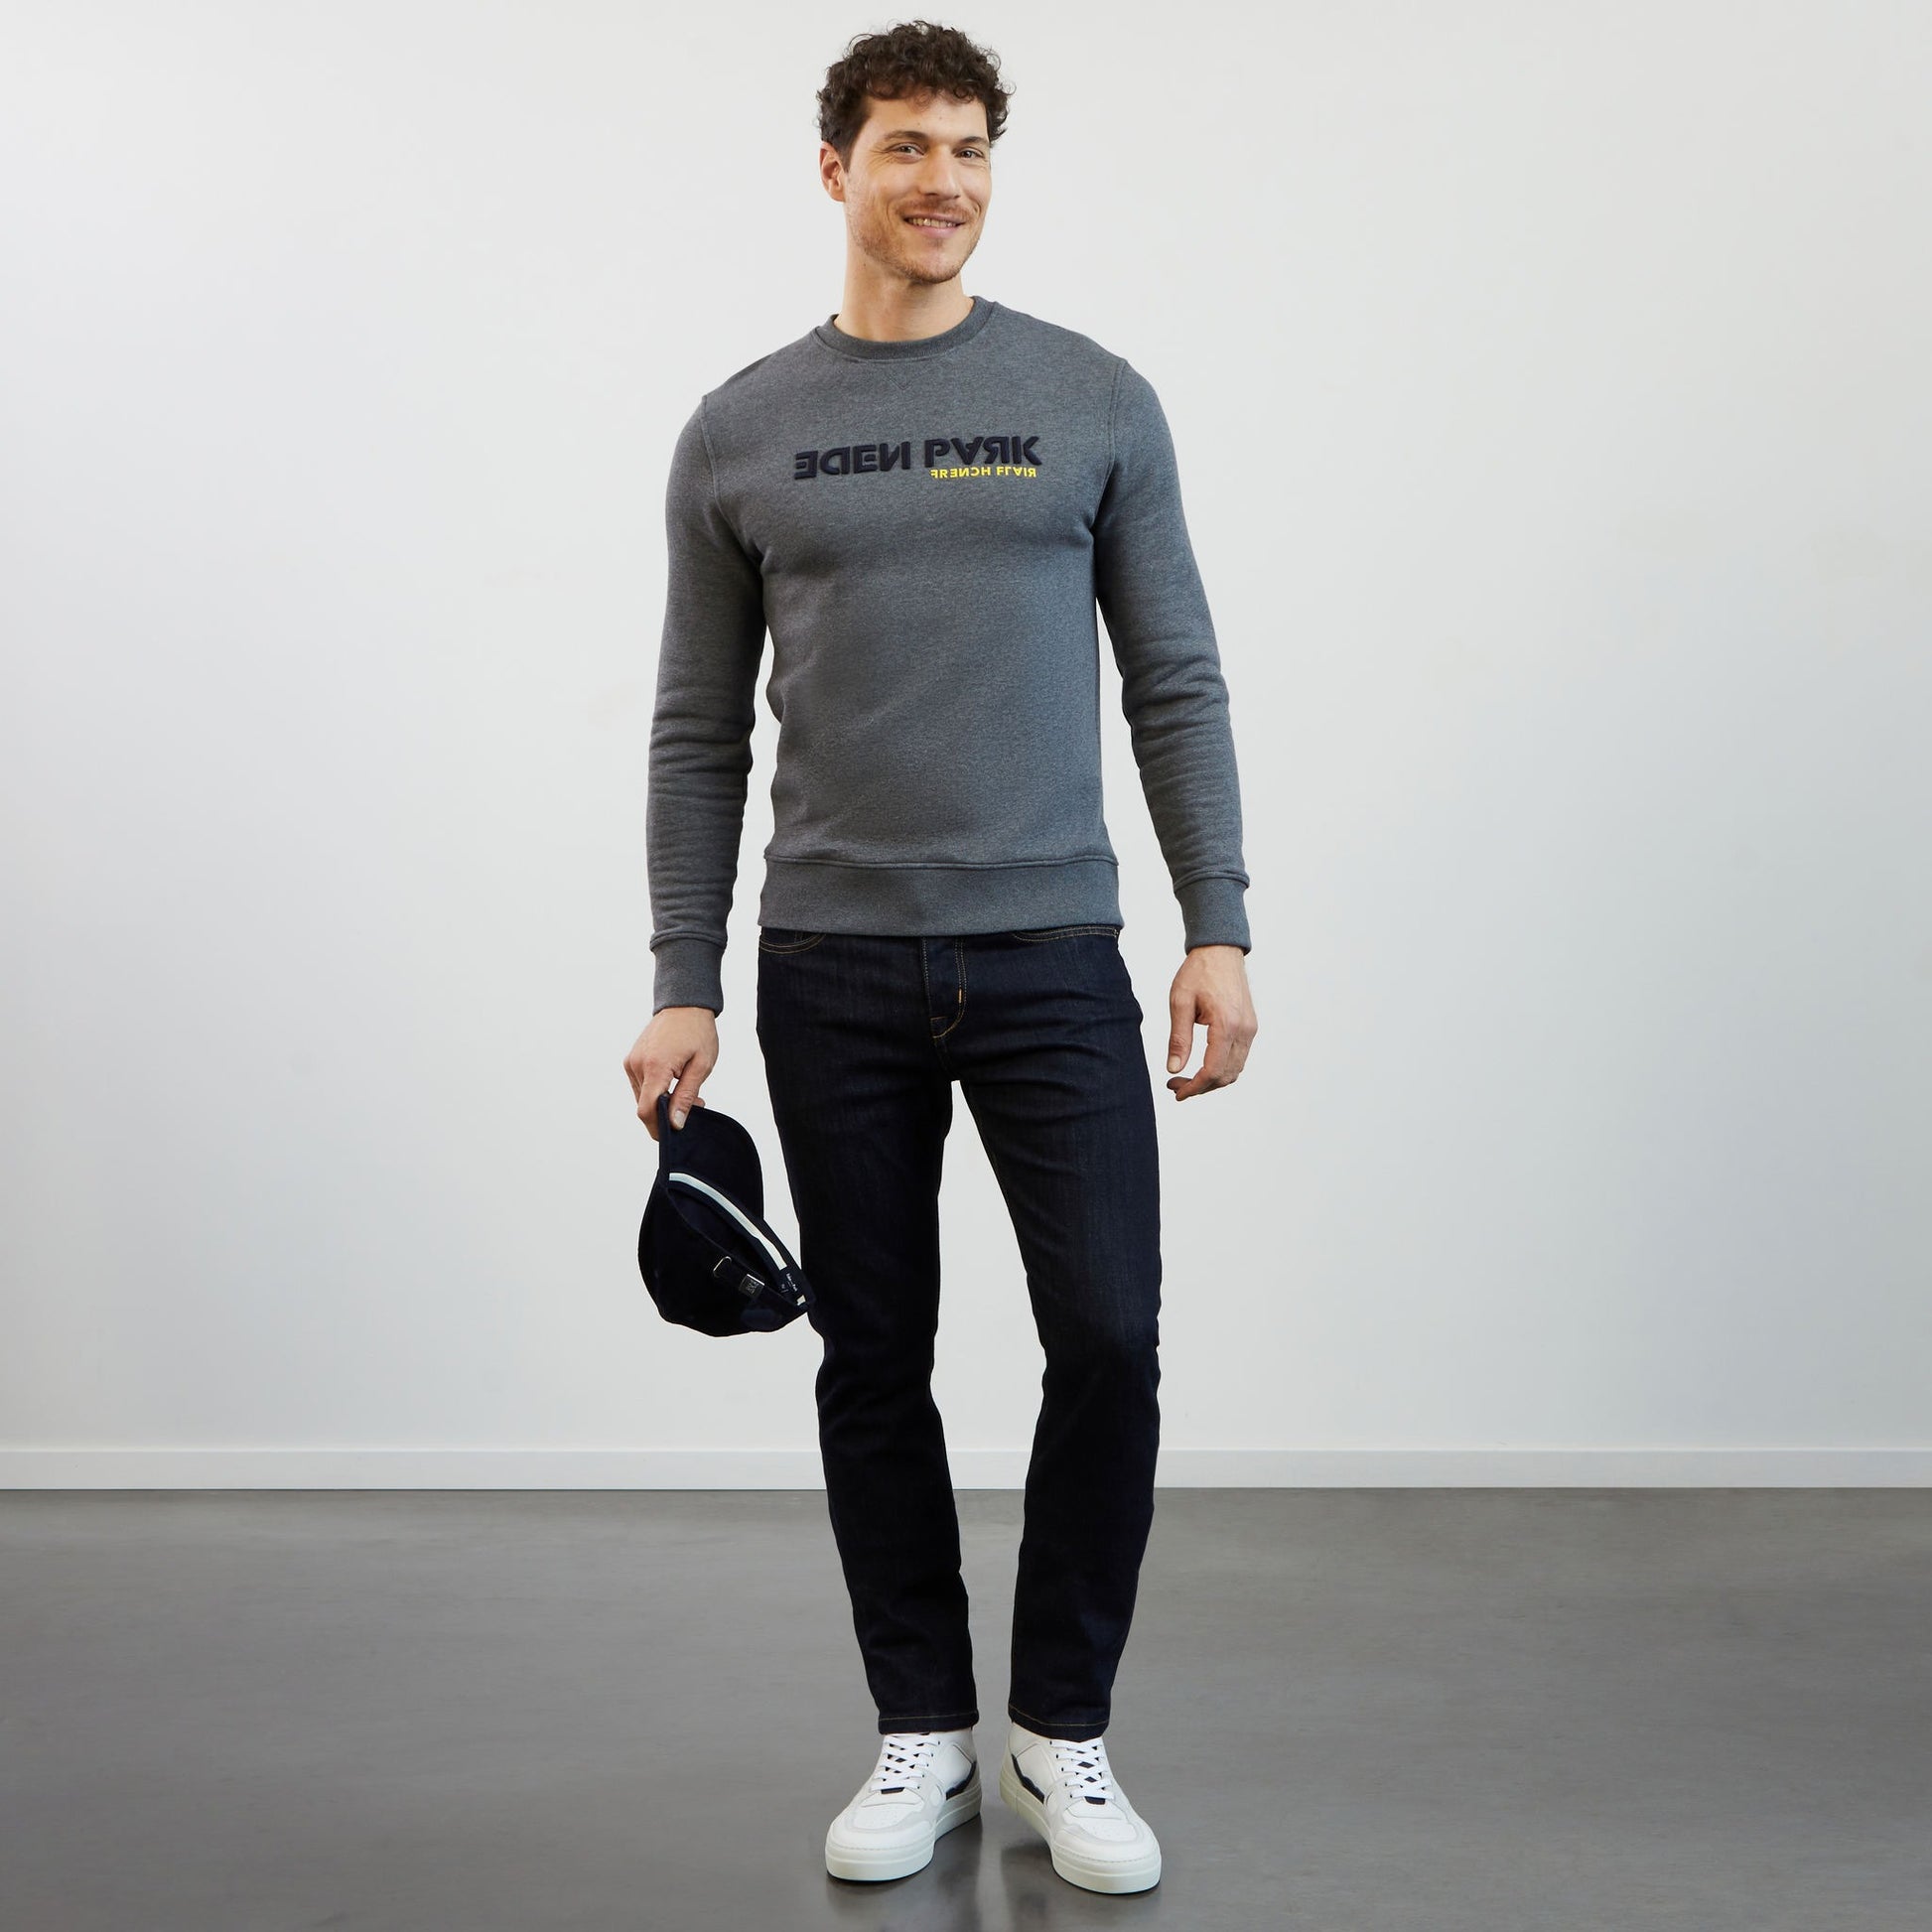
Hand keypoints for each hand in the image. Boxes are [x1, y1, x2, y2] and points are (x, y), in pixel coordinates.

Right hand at [624, 1005, 719, 1138]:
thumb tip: (675, 1124)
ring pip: (643, 1097)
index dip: (658, 1128)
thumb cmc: (697, 1032)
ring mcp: (632, 1061)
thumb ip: (686, 1096)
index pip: (647, 1110)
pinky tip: (674, 1082)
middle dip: (666, 1114)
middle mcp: (637, 1064)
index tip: (675, 1133)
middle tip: (695, 1104)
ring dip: (662, 1102)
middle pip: (644, 1106)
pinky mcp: (631, 1060)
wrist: (685, 1005)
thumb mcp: (701, 1066)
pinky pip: (641, 1085)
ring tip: (687, 1089)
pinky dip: (655, 1090)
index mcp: (655, 1066)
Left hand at [1165, 945, 1255, 1100]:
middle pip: (1226, 1076)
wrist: (1220, 950)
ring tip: (1186, 1078)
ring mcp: (1250, 1029)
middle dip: (1201, 1087)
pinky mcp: (1250, 1027)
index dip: (1194, 1087)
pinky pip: (1239, 1057)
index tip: (1176, 1091)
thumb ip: (1178, 1038)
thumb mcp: (1180, 1003)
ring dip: (1212, 1080)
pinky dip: (1222, 1068)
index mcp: (1226, 1025)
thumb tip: (1174, 1069)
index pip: (1213, 1071)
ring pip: (1235, 1070)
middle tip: (1175, 1085)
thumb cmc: (1199, 972)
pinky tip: (1202, 1064)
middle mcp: (1244, 1030)